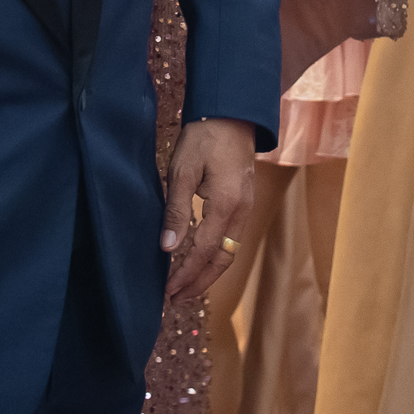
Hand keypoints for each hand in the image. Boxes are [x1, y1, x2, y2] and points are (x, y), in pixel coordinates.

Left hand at [162, 116, 255, 300]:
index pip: (203, 252)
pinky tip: (201, 259)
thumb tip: (167, 248)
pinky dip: (216, 256)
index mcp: (225, 204)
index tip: (166, 292)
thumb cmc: (204, 138)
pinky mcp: (245, 202)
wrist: (233, 113)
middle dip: (200, 283)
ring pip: (230, 251)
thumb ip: (176, 211)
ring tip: (186, 287)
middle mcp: (241, 211)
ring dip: (209, 273)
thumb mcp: (182, 171)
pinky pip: (232, 239)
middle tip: (176, 300)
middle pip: (223, 260)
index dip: (185, 275)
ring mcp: (247, 207)